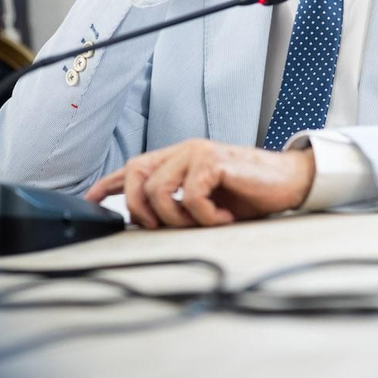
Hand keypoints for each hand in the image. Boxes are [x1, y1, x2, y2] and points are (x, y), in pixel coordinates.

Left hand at [84, 139, 316, 227]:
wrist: (288, 183)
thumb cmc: (248, 194)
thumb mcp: (205, 201)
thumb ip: (176, 203)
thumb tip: (144, 222)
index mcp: (178, 159)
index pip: (133, 168)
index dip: (107, 185)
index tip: (88, 202)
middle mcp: (184, 150)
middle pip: (135, 173)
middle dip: (140, 208)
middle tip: (165, 227)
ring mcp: (198, 152)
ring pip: (158, 189)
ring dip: (177, 217)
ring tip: (203, 222)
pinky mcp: (214, 160)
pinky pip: (190, 195)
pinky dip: (204, 216)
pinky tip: (222, 218)